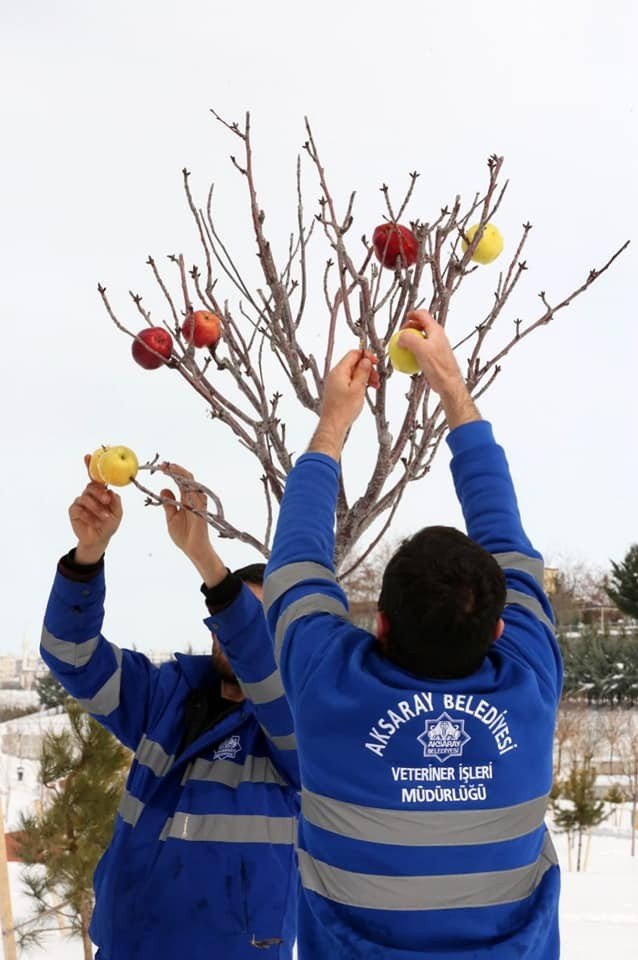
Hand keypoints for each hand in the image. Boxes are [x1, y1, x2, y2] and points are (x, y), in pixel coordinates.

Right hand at [70, 457, 122, 563]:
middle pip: (91, 486)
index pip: (95, 477)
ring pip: (86, 498)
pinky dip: (89, 516)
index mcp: (100, 492)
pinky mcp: (74, 511)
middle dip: (99, 493)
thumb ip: (116, 502)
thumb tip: (111, 492)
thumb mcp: (118, 513)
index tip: (88, 456)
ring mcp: (80, 502)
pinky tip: (95, 523)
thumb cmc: (109, 524)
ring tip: (105, 518)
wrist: (99, 539)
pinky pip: (79, 509)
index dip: (90, 466)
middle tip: (107, 501)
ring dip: (97, 509)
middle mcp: (89, 494)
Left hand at [158, 463, 225, 584]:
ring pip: (191, 483)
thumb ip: (168, 504)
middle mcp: (193, 499)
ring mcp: (198, 503)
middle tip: (164, 463)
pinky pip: (196, 495)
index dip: (172, 473)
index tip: (161, 466)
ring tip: (169, 467)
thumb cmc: (184, 536)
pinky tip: (179, 479)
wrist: (193, 550)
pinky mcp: (201, 509)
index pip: (180, 482)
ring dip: (180, 474)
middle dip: (175, 470)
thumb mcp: (171, 518)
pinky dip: (188, 486)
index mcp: (185, 500)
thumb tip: (164, 489)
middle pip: (186, 479)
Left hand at [309, 349, 378, 458]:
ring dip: (365, 377)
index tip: (376, 362)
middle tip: (376, 378)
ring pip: (353, 373)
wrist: (333, 425)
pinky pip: (350, 382)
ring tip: (374, 385)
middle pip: (354, 363)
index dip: (366, 355)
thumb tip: (366, 360)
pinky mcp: (337, 391)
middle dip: (367, 368)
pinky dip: (359, 383)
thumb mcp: (358, 388)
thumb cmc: (343, 409)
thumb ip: (362, 372)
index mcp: (338, 371)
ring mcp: (335, 383)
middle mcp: (335, 375)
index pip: (353, 354)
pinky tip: (366, 390)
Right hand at [398, 311, 463, 394]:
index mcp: (436, 331)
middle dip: (410, 327)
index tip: (404, 318)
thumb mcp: (421, 349)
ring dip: (411, 340)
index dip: (413, 314)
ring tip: (403, 346)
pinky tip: (408, 359)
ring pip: (421, 338)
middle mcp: (437, 337)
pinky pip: (422, 351)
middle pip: (422, 325)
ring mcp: (436, 347)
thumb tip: (400, 337)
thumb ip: (409, 339)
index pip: (423, 315)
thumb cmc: (439, 366)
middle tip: (401, 334)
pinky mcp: (434, 357)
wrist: (448, 383)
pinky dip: (414, 352)